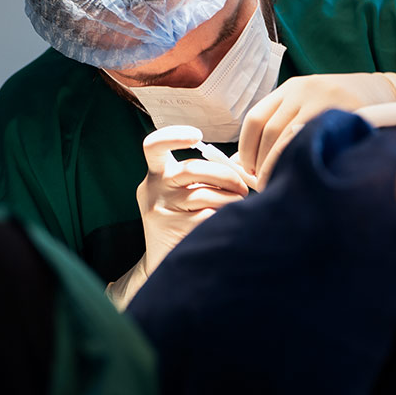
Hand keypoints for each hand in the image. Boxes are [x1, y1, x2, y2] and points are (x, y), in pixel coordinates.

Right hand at [107, 125, 248, 309]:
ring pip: (207, 195)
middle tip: (242, 188)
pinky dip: (225, 217)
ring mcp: (161, 211)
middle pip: (193, 168)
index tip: (197, 136)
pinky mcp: (173, 231)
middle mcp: (154, 189)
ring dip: (231, 200)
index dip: (174, 135)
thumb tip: (241, 161)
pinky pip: (209, 217)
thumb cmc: (183, 217)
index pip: (153, 145)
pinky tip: (227, 222)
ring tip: (238, 207)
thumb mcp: (182, 191)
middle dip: (227, 176)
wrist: (164, 259)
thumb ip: (204, 173)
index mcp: (156, 173)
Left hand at [238, 72, 395, 188]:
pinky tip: (302, 174)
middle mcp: (302, 91)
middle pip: (269, 131)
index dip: (246, 148)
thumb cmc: (337, 106)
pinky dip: (303, 161)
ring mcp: (323, 100)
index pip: (254, 119)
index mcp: (289, 88)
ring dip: (278, 165)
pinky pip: (314, 141)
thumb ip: (281, 125)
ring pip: (288, 138)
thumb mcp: (307, 104)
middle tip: (263, 183)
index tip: (248, 169)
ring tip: (280, 183)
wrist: (382, 91)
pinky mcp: (342, 113)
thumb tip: (243, 163)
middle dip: (261, 162)